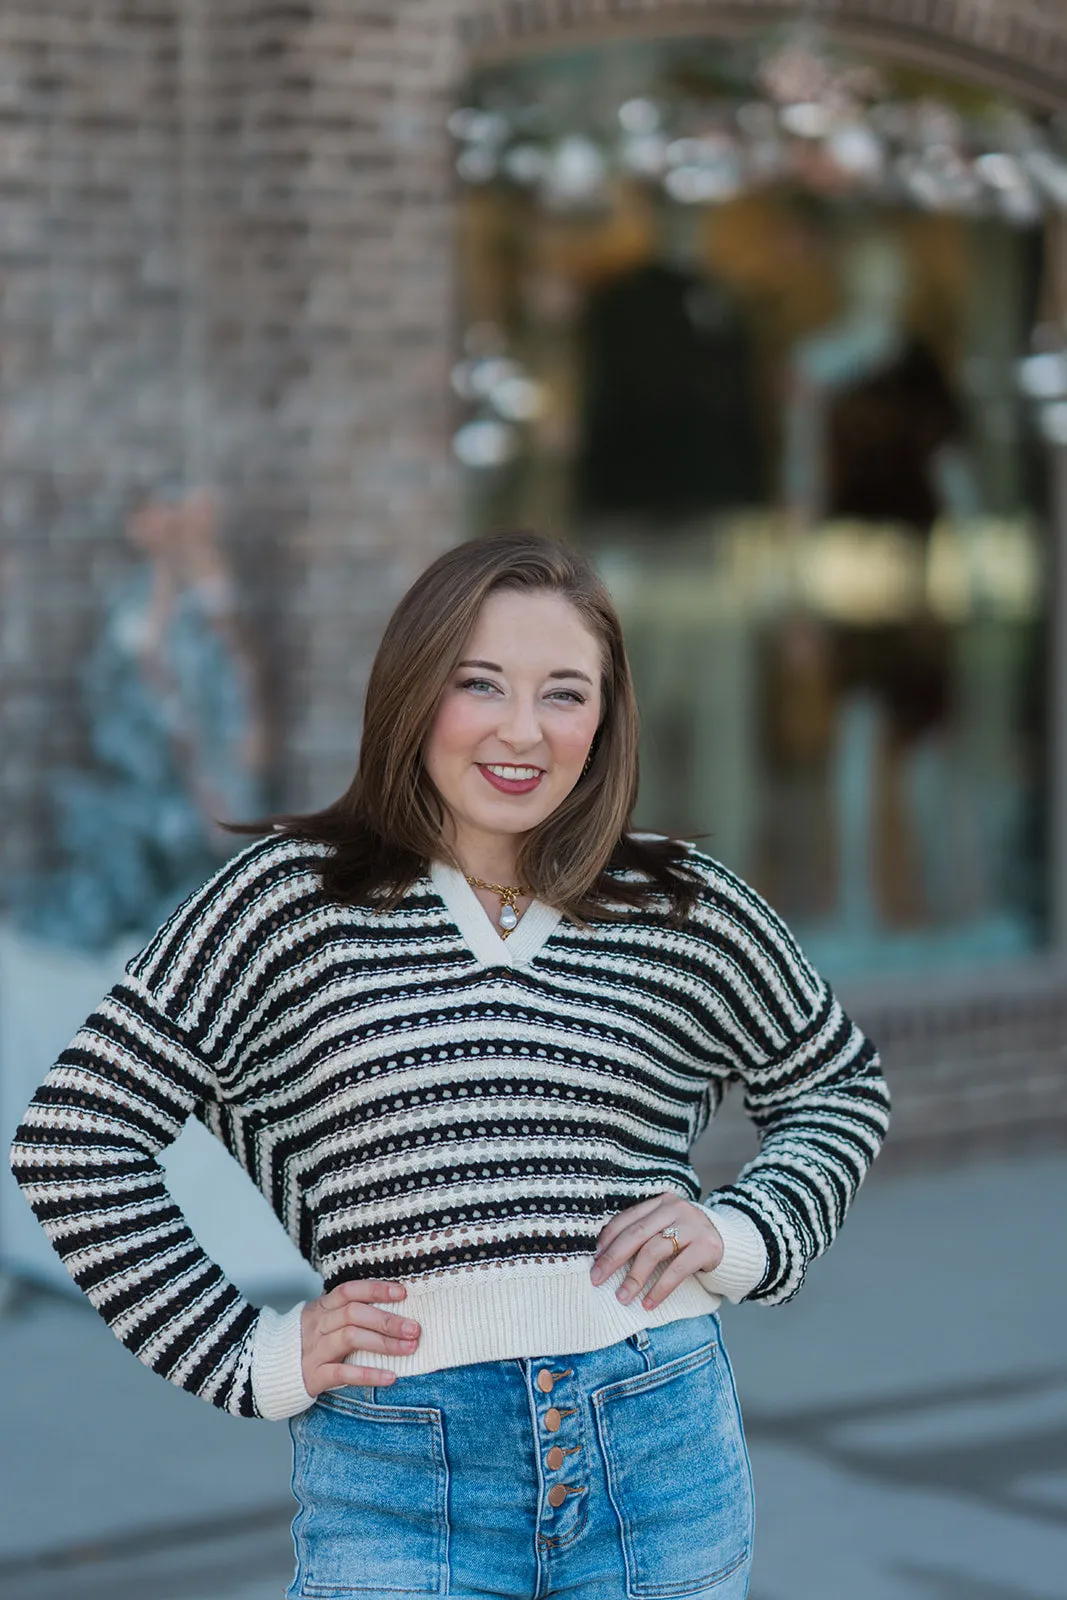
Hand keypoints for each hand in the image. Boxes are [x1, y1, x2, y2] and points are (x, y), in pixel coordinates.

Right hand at [300, 1280, 420, 1394]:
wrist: (267, 1370)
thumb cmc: (308, 1343)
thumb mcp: (323, 1320)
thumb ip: (348, 1312)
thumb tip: (392, 1307)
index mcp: (321, 1307)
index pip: (349, 1290)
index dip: (376, 1289)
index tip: (403, 1293)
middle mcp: (318, 1325)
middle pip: (354, 1314)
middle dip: (387, 1320)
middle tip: (414, 1328)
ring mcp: (314, 1350)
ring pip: (349, 1338)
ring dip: (383, 1343)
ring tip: (409, 1348)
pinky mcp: (313, 1375)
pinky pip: (342, 1372)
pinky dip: (368, 1374)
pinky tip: (390, 1377)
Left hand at [590, 1193, 723, 1312]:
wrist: (732, 1243)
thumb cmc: (689, 1240)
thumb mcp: (667, 1229)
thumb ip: (644, 1235)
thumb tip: (605, 1258)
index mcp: (660, 1203)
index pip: (627, 1218)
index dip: (608, 1239)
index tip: (593, 1260)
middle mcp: (675, 1209)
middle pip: (636, 1233)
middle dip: (613, 1258)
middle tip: (597, 1279)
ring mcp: (692, 1226)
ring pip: (654, 1250)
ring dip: (634, 1277)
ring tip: (623, 1297)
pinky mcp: (707, 1246)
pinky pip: (677, 1270)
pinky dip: (660, 1289)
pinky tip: (649, 1303)